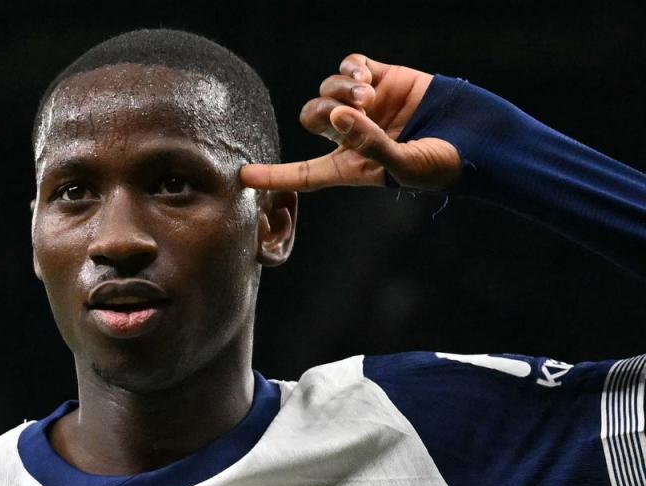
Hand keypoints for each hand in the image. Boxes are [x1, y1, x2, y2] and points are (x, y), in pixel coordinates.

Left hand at [241, 54, 461, 190]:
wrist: (485, 138)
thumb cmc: (446, 165)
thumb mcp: (406, 165)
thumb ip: (369, 145)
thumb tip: (338, 116)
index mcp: (352, 167)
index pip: (304, 173)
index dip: (274, 176)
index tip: (242, 176)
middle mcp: (353, 136)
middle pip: (311, 118)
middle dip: (322, 111)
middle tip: (355, 110)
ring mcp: (368, 106)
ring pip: (329, 89)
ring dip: (341, 89)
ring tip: (370, 96)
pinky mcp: (386, 78)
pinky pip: (350, 66)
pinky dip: (351, 69)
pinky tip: (365, 78)